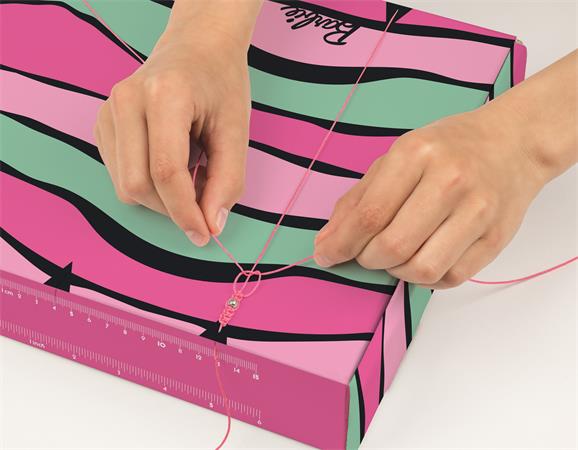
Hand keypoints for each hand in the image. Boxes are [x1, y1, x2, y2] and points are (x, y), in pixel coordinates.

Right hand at [94, 3, 257, 245]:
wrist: (197, 48)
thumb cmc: (220, 85)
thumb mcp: (236, 130)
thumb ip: (228, 181)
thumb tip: (212, 226)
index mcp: (163, 96)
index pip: (165, 172)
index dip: (185, 212)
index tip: (204, 235)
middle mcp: (126, 101)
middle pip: (137, 185)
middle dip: (172, 209)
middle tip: (203, 204)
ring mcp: (108, 111)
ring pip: (125, 185)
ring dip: (160, 198)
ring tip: (190, 174)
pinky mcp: (102, 124)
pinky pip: (119, 174)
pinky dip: (148, 185)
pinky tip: (170, 165)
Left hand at [313, 106, 546, 288]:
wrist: (513, 143)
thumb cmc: (448, 149)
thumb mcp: (397, 157)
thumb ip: (359, 199)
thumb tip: (327, 242)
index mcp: (416, 155)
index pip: (369, 215)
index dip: (341, 243)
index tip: (325, 256)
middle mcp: (450, 182)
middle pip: (392, 246)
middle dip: (367, 259)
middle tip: (365, 253)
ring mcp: (478, 211)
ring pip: (421, 269)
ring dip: (396, 272)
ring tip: (395, 255)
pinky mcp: (497, 238)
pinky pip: (451, 278)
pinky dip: (426, 278)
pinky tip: (422, 259)